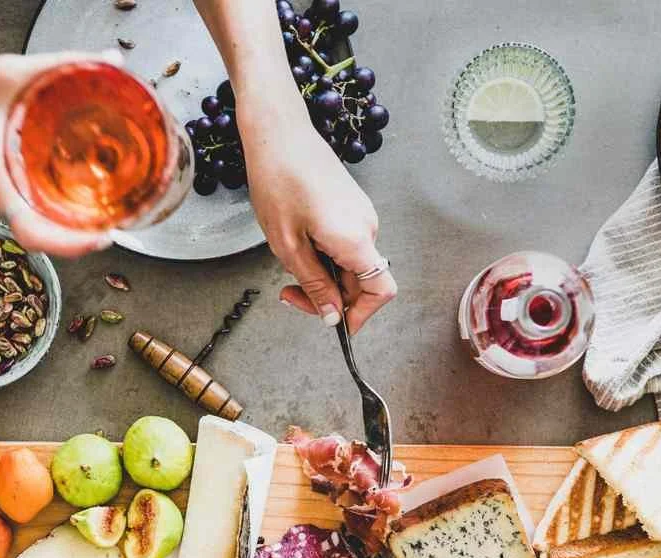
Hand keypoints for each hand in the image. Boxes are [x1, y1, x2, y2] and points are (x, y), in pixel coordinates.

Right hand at [0, 52, 121, 258]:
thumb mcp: (5, 74)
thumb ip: (56, 65)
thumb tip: (105, 61)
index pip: (30, 230)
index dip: (67, 244)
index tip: (99, 237)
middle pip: (41, 235)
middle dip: (79, 239)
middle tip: (114, 227)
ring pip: (36, 223)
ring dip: (68, 227)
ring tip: (103, 217)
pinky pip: (30, 205)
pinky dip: (54, 208)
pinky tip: (75, 193)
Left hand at [240, 117, 395, 332]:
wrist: (279, 133)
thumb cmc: (279, 181)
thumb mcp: (288, 245)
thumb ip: (314, 285)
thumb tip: (332, 316)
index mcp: (356, 240)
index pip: (381, 292)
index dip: (360, 314)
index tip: (333, 321)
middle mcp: (368, 228)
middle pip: (362, 282)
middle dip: (327, 294)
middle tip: (289, 293)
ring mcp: (362, 215)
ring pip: (350, 264)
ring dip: (322, 273)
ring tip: (289, 256)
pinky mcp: (352, 206)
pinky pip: (345, 244)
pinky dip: (324, 253)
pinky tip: (298, 239)